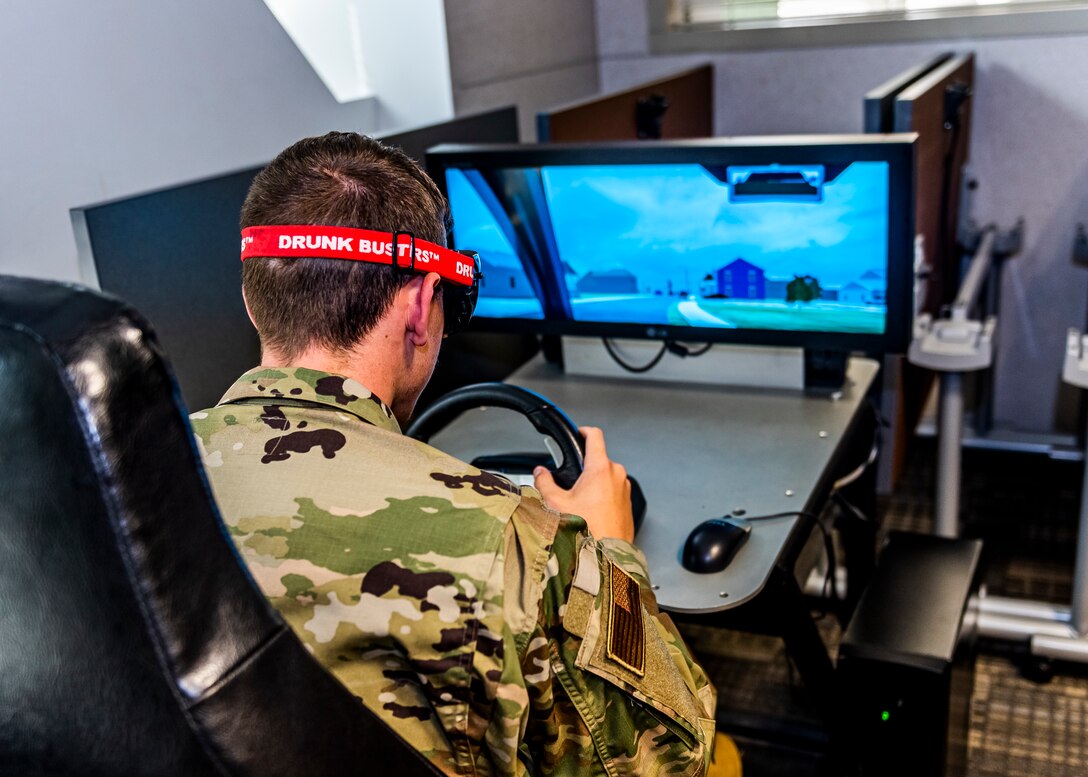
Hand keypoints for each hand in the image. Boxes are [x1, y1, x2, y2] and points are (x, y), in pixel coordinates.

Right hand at [534, 426, 634, 542]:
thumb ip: (544, 482)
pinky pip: (614, 492)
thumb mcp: (556, 503)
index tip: (578, 434)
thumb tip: (540, 473)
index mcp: (600, 469)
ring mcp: (624, 489)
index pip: (594, 436)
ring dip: (594, 484)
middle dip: (584, 468)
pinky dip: (603, 496)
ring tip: (580, 502)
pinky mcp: (628, 503)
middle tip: (570, 482)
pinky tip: (591, 512)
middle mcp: (616, 475)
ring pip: (606, 477)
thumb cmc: (587, 530)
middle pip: (598, 459)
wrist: (607, 556)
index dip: (583, 431)